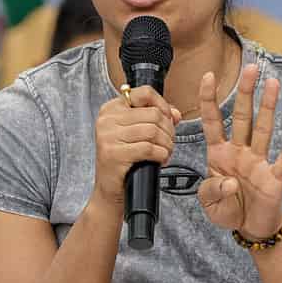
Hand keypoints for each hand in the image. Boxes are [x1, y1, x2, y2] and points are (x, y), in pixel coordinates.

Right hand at [92, 84, 180, 206]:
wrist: (111, 189)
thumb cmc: (126, 159)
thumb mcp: (138, 133)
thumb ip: (156, 118)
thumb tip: (175, 113)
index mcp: (111, 108)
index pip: (144, 93)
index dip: (163, 105)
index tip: (168, 120)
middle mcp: (106, 119)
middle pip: (153, 114)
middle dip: (168, 130)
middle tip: (168, 143)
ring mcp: (108, 136)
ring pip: (153, 131)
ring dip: (166, 145)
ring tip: (164, 153)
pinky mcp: (114, 154)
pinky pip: (149, 148)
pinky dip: (161, 155)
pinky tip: (159, 160)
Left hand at [197, 65, 281, 238]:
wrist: (249, 228)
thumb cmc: (227, 210)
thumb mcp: (209, 203)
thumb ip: (213, 192)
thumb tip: (231, 182)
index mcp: (218, 154)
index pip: (211, 121)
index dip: (208, 99)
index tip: (207, 75)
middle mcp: (239, 151)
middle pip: (242, 117)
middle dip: (247, 92)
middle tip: (252, 67)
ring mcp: (258, 162)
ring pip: (263, 129)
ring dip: (268, 107)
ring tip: (273, 83)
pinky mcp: (274, 177)